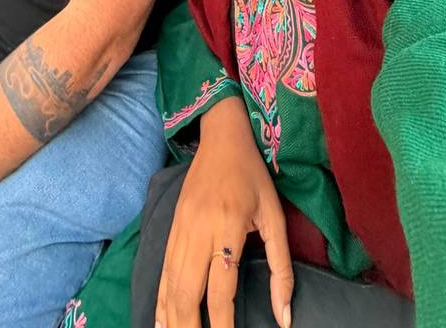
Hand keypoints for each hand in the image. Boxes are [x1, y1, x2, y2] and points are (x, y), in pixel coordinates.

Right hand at [156, 97, 293, 327]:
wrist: (221, 137)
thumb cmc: (253, 177)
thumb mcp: (275, 217)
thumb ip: (281, 269)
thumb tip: (285, 317)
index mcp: (228, 226)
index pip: (221, 288)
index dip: (222, 325)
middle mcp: (198, 230)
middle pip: (187, 292)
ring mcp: (179, 229)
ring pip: (170, 285)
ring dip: (172, 319)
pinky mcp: (170, 227)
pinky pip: (162, 272)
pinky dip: (161, 300)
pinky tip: (161, 322)